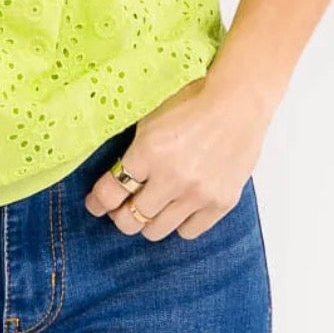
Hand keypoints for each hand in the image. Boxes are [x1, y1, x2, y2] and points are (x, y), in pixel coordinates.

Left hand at [84, 74, 272, 239]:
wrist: (238, 102)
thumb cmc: (193, 101)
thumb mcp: (150, 117)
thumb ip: (133, 149)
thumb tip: (113, 172)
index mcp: (148, 152)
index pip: (111, 192)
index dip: (98, 202)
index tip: (95, 204)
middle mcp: (171, 178)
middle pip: (131, 218)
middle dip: (119, 216)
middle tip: (119, 209)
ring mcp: (197, 194)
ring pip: (157, 230)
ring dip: (147, 222)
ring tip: (148, 210)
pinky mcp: (220, 203)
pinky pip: (189, 232)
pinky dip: (178, 224)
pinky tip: (176, 209)